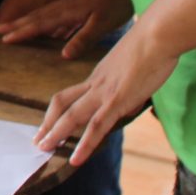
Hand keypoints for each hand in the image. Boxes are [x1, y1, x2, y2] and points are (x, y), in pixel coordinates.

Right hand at [0, 0, 132, 58]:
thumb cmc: (118, 1)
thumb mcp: (104, 23)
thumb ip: (83, 39)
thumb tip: (63, 55)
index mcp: (69, 11)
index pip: (41, 23)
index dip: (23, 32)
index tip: (5, 39)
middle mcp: (65, 4)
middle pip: (36, 15)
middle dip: (17, 24)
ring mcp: (70, 1)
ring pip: (43, 11)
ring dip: (26, 19)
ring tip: (12, 26)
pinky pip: (52, 10)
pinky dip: (40, 16)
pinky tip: (40, 20)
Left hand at [32, 20, 175, 166]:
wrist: (157, 34)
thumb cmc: (154, 44)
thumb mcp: (135, 63)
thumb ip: (130, 81)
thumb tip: (132, 96)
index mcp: (99, 75)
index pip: (72, 94)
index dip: (58, 109)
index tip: (51, 122)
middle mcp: (96, 83)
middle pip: (62, 103)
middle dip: (48, 123)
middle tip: (37, 141)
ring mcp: (104, 92)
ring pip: (72, 116)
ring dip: (56, 134)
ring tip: (43, 149)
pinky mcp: (117, 101)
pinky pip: (96, 127)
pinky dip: (84, 145)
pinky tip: (75, 159)